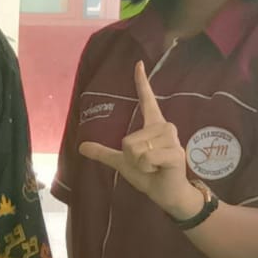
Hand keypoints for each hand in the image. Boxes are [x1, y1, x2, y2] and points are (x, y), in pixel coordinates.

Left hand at [77, 61, 204, 219]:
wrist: (168, 194)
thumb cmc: (150, 175)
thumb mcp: (123, 163)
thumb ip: (104, 154)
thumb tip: (81, 147)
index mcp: (153, 126)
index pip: (146, 99)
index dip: (141, 82)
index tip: (138, 63)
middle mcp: (164, 127)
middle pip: (127, 139)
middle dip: (130, 157)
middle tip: (146, 164)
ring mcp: (171, 139)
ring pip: (135, 148)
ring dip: (139, 164)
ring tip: (154, 167)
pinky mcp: (175, 153)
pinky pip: (145, 158)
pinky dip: (146, 169)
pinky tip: (158, 170)